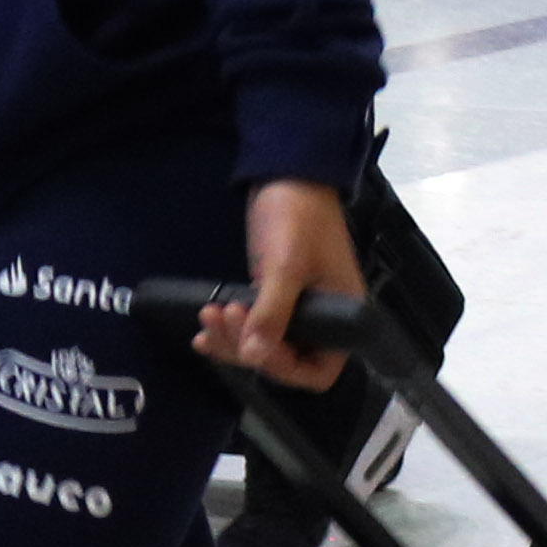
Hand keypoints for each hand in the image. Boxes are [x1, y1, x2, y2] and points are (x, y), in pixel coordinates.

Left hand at [202, 179, 360, 390]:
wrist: (290, 174)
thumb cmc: (298, 218)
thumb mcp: (285, 266)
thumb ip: (272, 313)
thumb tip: (253, 358)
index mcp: (341, 317)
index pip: (318, 371)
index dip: (284, 368)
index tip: (255, 346)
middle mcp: (323, 321)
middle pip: (284, 362)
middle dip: (247, 347)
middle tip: (221, 316)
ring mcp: (298, 310)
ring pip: (263, 346)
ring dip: (232, 339)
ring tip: (207, 316)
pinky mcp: (276, 298)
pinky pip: (254, 326)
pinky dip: (230, 330)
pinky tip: (205, 326)